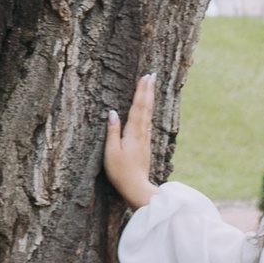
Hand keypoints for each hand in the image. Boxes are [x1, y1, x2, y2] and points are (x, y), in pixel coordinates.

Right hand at [102, 72, 157, 212]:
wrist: (136, 187)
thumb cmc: (120, 171)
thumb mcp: (111, 151)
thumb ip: (112, 131)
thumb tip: (112, 112)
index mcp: (132, 132)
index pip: (137, 106)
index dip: (141, 91)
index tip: (145, 76)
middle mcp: (141, 133)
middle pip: (146, 107)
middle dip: (148, 90)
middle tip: (153, 75)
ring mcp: (145, 139)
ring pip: (148, 114)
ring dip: (149, 99)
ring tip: (151, 87)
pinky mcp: (145, 145)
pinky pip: (148, 122)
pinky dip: (148, 111)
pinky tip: (148, 110)